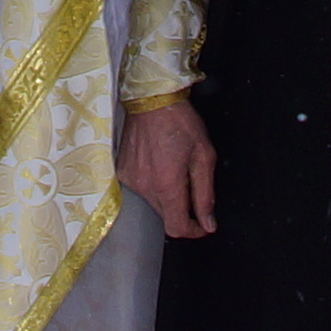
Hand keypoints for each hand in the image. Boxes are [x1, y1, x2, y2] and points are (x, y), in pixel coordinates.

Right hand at [121, 96, 218, 239]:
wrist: (150, 99)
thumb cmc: (180, 123)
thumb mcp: (204, 157)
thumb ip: (205, 195)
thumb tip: (208, 223)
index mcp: (167, 185)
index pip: (177, 228)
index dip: (193, 231)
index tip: (203, 224)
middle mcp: (145, 187)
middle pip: (166, 217)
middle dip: (183, 210)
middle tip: (193, 186)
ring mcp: (130, 180)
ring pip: (154, 203)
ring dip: (168, 196)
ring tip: (175, 167)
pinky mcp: (122, 172)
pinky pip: (142, 189)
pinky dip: (154, 184)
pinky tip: (159, 163)